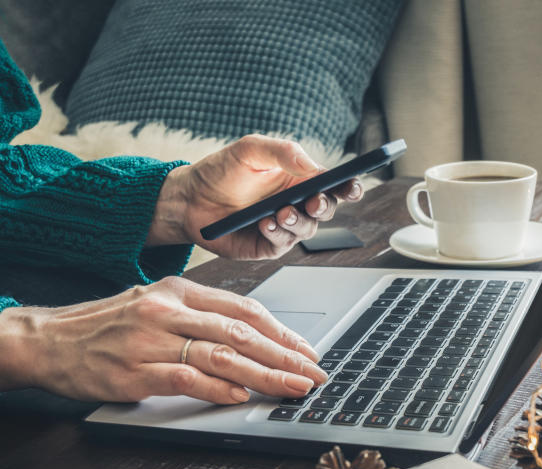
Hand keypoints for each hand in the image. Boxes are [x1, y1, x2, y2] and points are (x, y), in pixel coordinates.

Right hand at [0, 276, 327, 403]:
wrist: (47, 340)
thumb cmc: (104, 328)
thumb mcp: (154, 307)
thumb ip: (198, 319)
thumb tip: (252, 342)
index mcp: (178, 290)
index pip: (244, 309)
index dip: (282, 332)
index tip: (307, 351)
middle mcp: (168, 309)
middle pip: (242, 332)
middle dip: (286, 356)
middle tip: (315, 374)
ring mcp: (151, 339)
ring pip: (223, 354)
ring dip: (266, 375)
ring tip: (293, 388)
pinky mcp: (134, 370)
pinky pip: (187, 377)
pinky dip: (219, 387)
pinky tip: (243, 396)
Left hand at [148, 134, 363, 258]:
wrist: (188, 198)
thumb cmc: (220, 171)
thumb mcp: (251, 150)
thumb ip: (283, 152)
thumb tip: (314, 165)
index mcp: (299, 180)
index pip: (334, 186)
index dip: (349, 187)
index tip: (352, 185)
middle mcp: (296, 204)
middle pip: (326, 210)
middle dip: (324, 206)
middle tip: (313, 202)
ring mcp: (283, 228)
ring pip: (307, 230)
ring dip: (298, 221)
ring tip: (281, 213)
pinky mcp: (267, 246)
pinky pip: (282, 245)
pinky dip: (278, 234)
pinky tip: (266, 223)